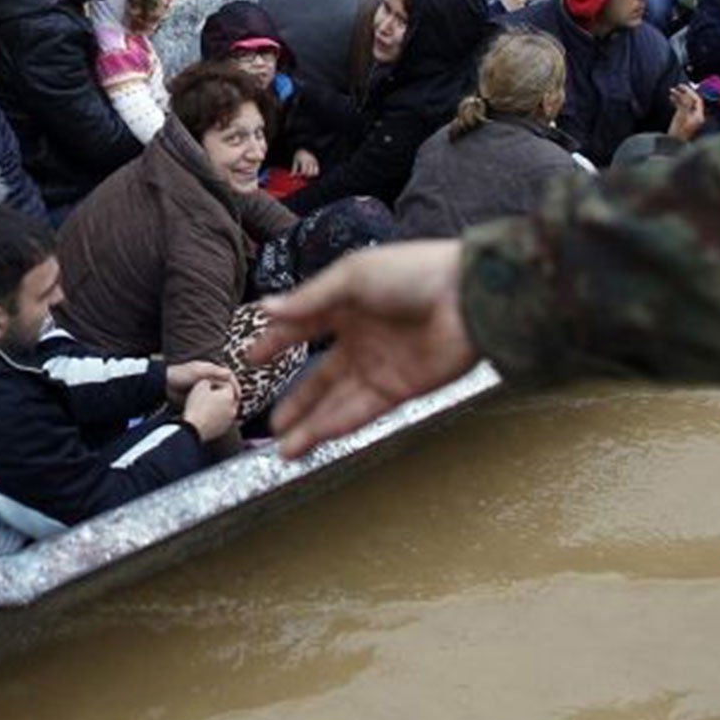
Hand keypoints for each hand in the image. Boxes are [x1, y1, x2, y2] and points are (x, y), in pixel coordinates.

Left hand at [165, 359, 235, 405]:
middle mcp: (210, 379)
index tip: (238, 397)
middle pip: (226, 388)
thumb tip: (229, 373)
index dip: (235, 387)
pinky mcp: (199, 397)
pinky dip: (214, 407)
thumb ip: (213, 371)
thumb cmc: (181, 375)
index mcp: (211, 370)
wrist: (164, 384)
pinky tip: (216, 413)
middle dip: (231, 397)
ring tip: (228, 411)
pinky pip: (210, 402)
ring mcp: (204, 388)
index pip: (229, 378)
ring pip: (219, 396)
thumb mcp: (198, 371)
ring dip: (224, 403)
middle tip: (234, 407)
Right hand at [181, 378, 239, 441]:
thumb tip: (210, 383)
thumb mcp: (200, 386)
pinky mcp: (224, 429)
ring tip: (209, 404)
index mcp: (229, 396)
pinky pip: (223, 418)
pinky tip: (208, 414)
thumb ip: (208, 381)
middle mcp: (233, 408)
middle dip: (222, 394)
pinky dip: (218, 415)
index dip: (218, 383)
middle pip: (230, 397)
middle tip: (211, 393)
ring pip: (228, 408)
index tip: (210, 384)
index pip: (228, 385)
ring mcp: (229, 420)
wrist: (193, 428)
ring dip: (221, 405)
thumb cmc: (197, 407)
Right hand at [248, 240, 475, 458]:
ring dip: (309, 424)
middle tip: (270, 421)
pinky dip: (333, 425)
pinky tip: (310, 438)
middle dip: (296, 401)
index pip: (303, 326)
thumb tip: (267, 309)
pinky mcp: (399, 389)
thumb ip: (309, 299)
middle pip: (320, 377)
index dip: (277, 342)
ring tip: (283, 447)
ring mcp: (379, 366)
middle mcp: (361, 339)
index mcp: (347, 304)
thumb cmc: (414, 272)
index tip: (252, 358)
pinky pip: (359, 411)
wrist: (466, 295)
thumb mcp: (352, 276)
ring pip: (336, 402)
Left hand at [291, 149, 320, 178]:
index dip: (300, 175)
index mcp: (304, 161)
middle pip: (309, 173)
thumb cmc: (298, 155)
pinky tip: (309, 173)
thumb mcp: (295, 161)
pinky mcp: (316, 163)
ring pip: (314, 173)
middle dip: (305, 176)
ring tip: (306, 174)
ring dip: (310, 175)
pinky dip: (314, 174)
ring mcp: (314, 162)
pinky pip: (317, 171)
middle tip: (302, 175)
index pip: (303, 171)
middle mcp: (310, 161)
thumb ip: (293, 169)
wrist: (304, 148)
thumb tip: (291, 176)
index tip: (298, 175)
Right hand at [667, 83, 705, 142]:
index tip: (682, 87)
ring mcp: (690, 119)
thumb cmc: (676, 133)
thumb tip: (686, 95)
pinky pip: (682, 108)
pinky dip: (677, 102)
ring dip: (679, 96)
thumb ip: (684, 105)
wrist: (671, 145)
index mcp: (698, 116)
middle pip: (692, 101)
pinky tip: (671, 98)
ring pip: (686, 103)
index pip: (697, 100)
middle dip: (684, 93)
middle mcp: (696, 116)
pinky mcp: (683, 120)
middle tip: (677, 87)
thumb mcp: (681, 117)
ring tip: (671, 91)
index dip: (690, 92)